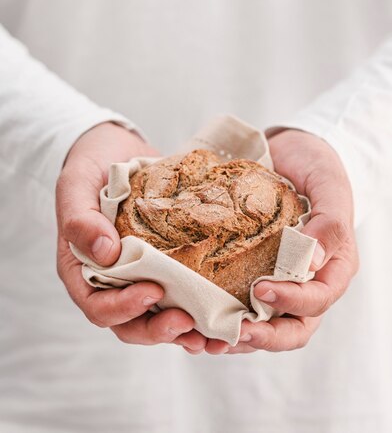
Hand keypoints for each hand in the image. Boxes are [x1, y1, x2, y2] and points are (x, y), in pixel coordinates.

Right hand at [56, 122, 206, 352]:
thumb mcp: (76, 185)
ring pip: (158, 316)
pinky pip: (181, 292)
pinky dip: (199, 307)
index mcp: (84, 270)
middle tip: (189, 323)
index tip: (153, 292)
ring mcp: (140, 274)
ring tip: (212, 334)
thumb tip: (104, 252)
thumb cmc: (90, 167)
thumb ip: (80, 218)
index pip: (98, 306)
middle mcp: (111, 280)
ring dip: (184, 330)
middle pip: (131, 323)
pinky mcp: (167, 264)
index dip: (124, 309)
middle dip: (159, 329)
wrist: (116, 149)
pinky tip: (223, 312)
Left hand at [204, 128, 358, 354]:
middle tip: (232, 333)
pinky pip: (239, 304)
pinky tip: (195, 318)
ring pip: (263, 325)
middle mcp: (307, 282)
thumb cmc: (315, 166)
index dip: (292, 302)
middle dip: (263, 337)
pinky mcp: (251, 272)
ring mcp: (279, 280)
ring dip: (236, 337)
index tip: (261, 288)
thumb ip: (329, 221)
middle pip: (292, 328)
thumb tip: (315, 261)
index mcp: (333, 267)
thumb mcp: (328, 184)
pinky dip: (221, 318)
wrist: (289, 150)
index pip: (317, 300)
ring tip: (204, 338)